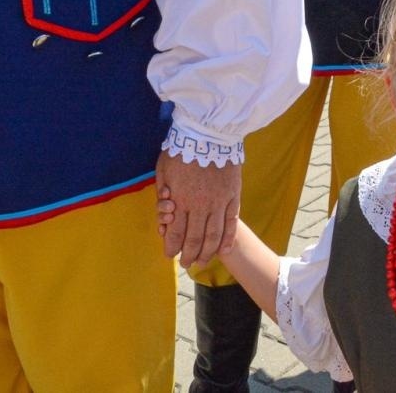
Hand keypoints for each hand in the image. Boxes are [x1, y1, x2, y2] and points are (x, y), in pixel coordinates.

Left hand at [155, 150, 240, 267]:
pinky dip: (227, 239)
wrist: (209, 132)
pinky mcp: (233, 196)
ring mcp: (218, 202)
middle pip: (194, 238)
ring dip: (207, 252)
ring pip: (214, 235)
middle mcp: (199, 205)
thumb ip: (163, 192)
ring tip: (202, 261)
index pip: (175, 233)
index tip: (170, 255)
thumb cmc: (181, 150)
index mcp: (180, 199)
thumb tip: (165, 210)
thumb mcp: (163, 170)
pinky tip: (224, 250)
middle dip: (188, 255)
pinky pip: (231, 222)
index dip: (171, 247)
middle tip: (186, 263)